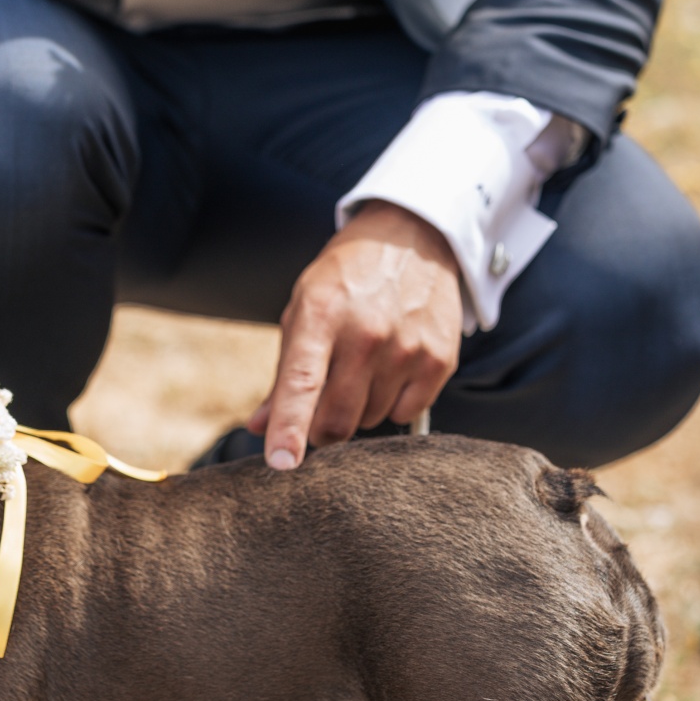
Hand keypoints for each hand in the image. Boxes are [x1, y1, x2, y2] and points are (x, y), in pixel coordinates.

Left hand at [250, 201, 462, 469]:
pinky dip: (391, 405)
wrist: (412, 237)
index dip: (289, 429)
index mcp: (321, 314)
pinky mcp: (439, 360)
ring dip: (358, 411)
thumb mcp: (303, 308)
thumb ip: (283, 373)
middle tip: (317, 412)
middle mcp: (367, 333)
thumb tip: (260, 427)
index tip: (280, 463)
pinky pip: (405, 414)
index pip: (301, 383)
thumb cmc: (347, 277)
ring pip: (370, 420)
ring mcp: (407, 347)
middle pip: (337, 419)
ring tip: (360, 369)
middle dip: (320, 430)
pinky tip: (389, 370)